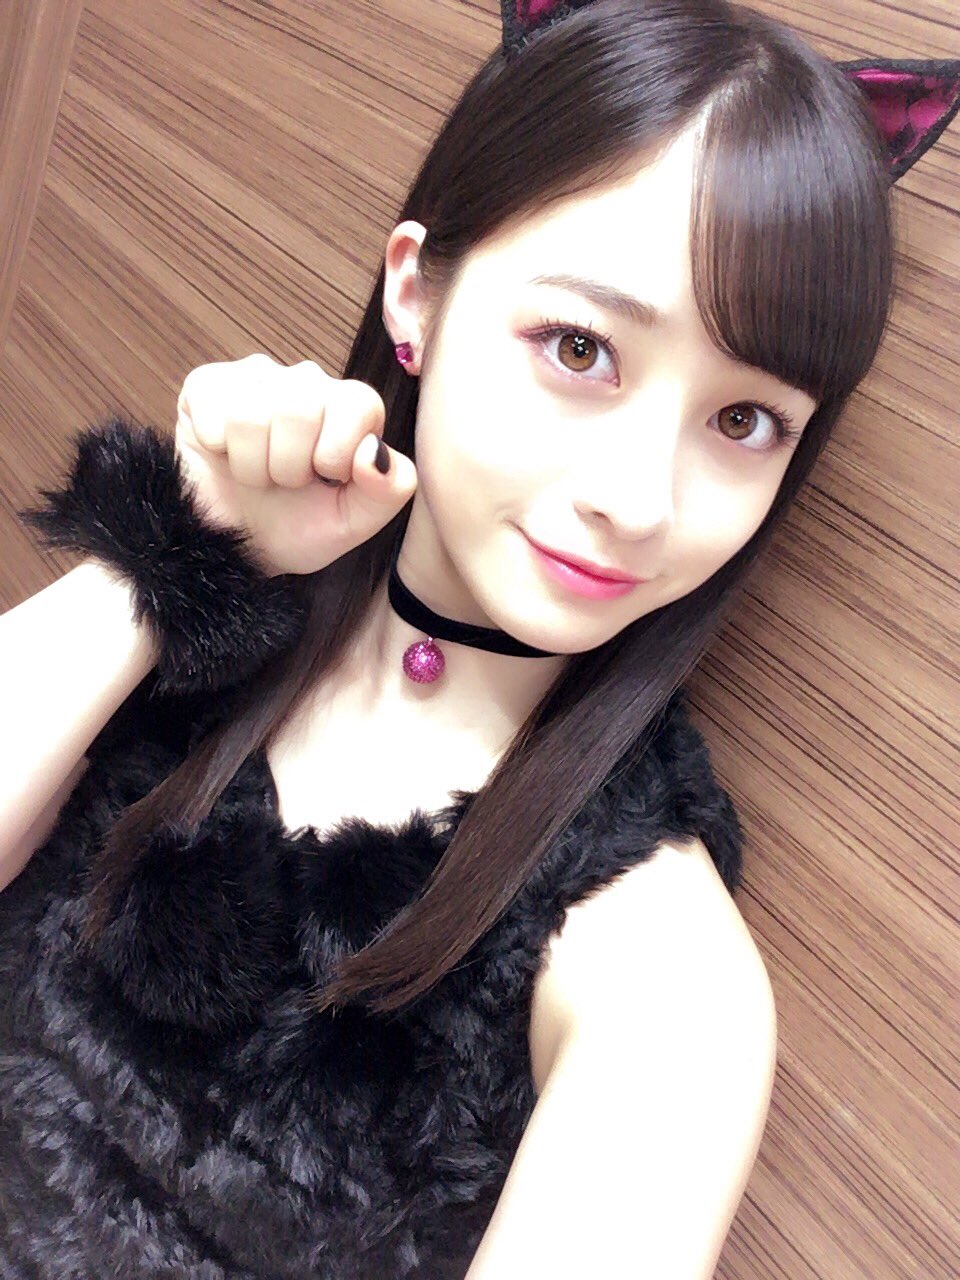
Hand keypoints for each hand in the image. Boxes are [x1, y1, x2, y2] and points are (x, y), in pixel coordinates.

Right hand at [174, 353, 416, 576]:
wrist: (231, 548)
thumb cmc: (295, 527)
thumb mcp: (352, 523)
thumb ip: (388, 490)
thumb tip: (373, 452)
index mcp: (350, 406)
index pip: (358, 403)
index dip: (336, 454)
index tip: (325, 478)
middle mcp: (306, 381)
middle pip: (300, 409)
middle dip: (290, 466)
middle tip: (285, 482)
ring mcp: (255, 377)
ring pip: (252, 414)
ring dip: (253, 465)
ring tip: (257, 475)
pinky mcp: (207, 384)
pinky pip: (213, 409)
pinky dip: (219, 450)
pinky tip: (224, 456)